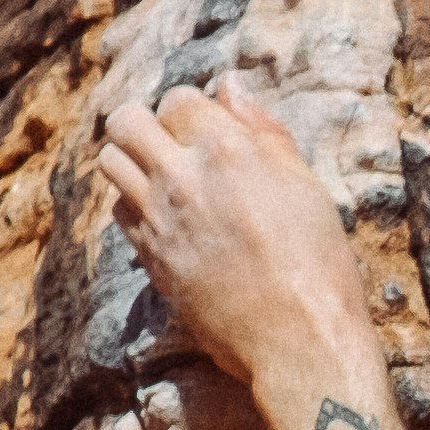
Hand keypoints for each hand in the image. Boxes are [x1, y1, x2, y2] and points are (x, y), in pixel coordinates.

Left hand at [95, 80, 382, 401]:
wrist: (299, 342)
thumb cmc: (319, 267)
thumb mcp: (308, 189)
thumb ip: (266, 132)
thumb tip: (231, 87)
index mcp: (228, 152)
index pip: (179, 100)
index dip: (195, 112)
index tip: (211, 132)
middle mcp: (182, 178)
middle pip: (126, 121)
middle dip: (146, 124)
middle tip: (172, 145)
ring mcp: (158, 219)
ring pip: (110, 161)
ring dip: (131, 160)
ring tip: (162, 179)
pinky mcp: (148, 256)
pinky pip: (118, 211)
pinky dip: (134, 205)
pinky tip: (166, 219)